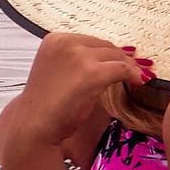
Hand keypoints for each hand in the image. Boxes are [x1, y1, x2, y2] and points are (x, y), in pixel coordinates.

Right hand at [11, 32, 148, 147]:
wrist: (32, 129)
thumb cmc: (46, 105)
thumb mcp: (58, 71)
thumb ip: (78, 59)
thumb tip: (112, 53)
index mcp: (55, 40)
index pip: (90, 41)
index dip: (108, 52)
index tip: (122, 57)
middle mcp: (66, 43)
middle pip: (104, 46)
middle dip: (120, 58)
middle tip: (135, 67)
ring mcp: (78, 57)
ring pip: (114, 56)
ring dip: (128, 67)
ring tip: (138, 75)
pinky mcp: (90, 73)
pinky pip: (120, 69)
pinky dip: (132, 74)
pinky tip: (137, 81)